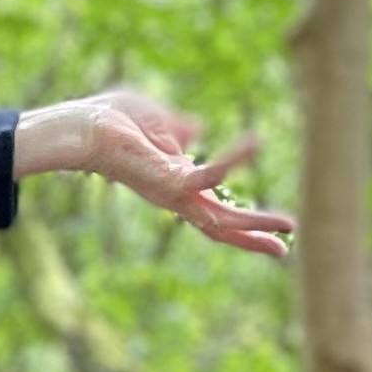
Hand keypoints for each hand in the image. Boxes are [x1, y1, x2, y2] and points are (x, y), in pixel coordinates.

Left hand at [10, 89, 294, 261]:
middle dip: (252, 238)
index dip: (241, 222)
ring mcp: (170, 192)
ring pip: (219, 217)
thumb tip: (197, 131)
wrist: (82, 126)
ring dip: (254, 221)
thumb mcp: (157, 121)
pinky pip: (208, 174)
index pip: (214, 209)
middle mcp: (174, 195)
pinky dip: (234, 160)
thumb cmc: (112, 121)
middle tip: (284, 251)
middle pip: (219, 226)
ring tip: (289, 225)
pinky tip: (258, 143)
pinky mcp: (167, 180)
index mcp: (176, 183)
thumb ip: (179, 128)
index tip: (269, 233)